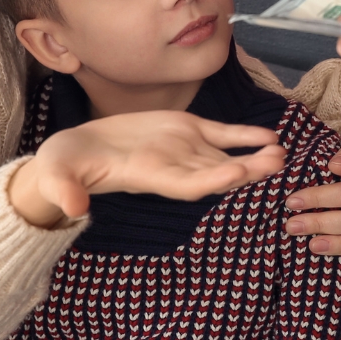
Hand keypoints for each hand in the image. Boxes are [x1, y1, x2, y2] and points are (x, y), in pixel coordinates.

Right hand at [9, 111, 285, 226]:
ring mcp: (185, 150)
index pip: (186, 184)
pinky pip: (223, 134)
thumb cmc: (64, 168)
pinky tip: (271, 135)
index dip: (211, 179)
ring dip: (254, 155)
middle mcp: (175, 169)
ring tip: (282, 152)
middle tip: (276, 164)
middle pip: (217, 173)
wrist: (75, 153)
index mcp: (151, 179)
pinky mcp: (186, 129)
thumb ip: (67, 193)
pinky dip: (246, 135)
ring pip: (227, 155)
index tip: (235, 173)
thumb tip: (73, 210)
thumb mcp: (59, 179)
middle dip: (246, 170)